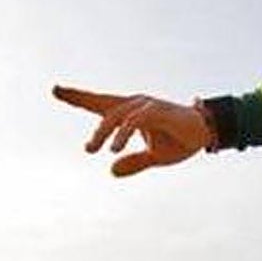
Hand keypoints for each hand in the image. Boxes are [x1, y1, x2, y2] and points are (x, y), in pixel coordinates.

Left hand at [52, 86, 212, 176]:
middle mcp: (136, 105)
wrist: (206, 134)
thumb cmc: (179, 141)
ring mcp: (146, 106)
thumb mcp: (154, 157)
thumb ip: (133, 162)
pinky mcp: (158, 111)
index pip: (100, 103)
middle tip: (64, 107)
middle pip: (102, 102)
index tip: (56, 89)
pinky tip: (114, 148)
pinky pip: (135, 121)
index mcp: (131, 113)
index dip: (78, 96)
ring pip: (116, 115)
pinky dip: (123, 134)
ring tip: (91, 149)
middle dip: (79, 98)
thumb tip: (111, 171)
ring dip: (102, 133)